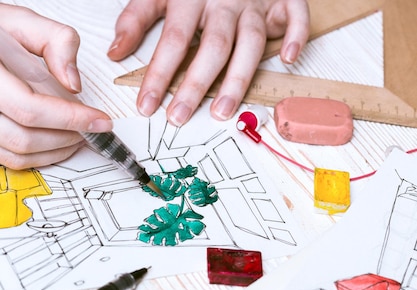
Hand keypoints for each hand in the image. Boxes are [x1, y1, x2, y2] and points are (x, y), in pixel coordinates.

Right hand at [0, 5, 112, 168]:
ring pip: (19, 154)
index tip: (99, 120)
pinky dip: (41, 156)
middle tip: (91, 128)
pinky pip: (12, 159)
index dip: (70, 118)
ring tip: (78, 135)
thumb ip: (55, 42)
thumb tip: (73, 83)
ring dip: (56, 150)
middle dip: (67, 137)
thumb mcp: (21, 22)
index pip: (30, 109)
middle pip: (26, 138)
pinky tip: (58, 142)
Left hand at [108, 0, 309, 125]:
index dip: (159, 74)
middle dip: (194, 85)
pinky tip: (286, 59)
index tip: (146, 106)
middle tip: (178, 117)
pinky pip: (295, 14)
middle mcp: (224, 0)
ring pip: (249, 42)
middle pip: (211, 46)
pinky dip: (295, 35)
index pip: (172, 40)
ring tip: (221, 112)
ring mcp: (255, 0)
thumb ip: (137, 17)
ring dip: (238, 79)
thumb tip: (115, 51)